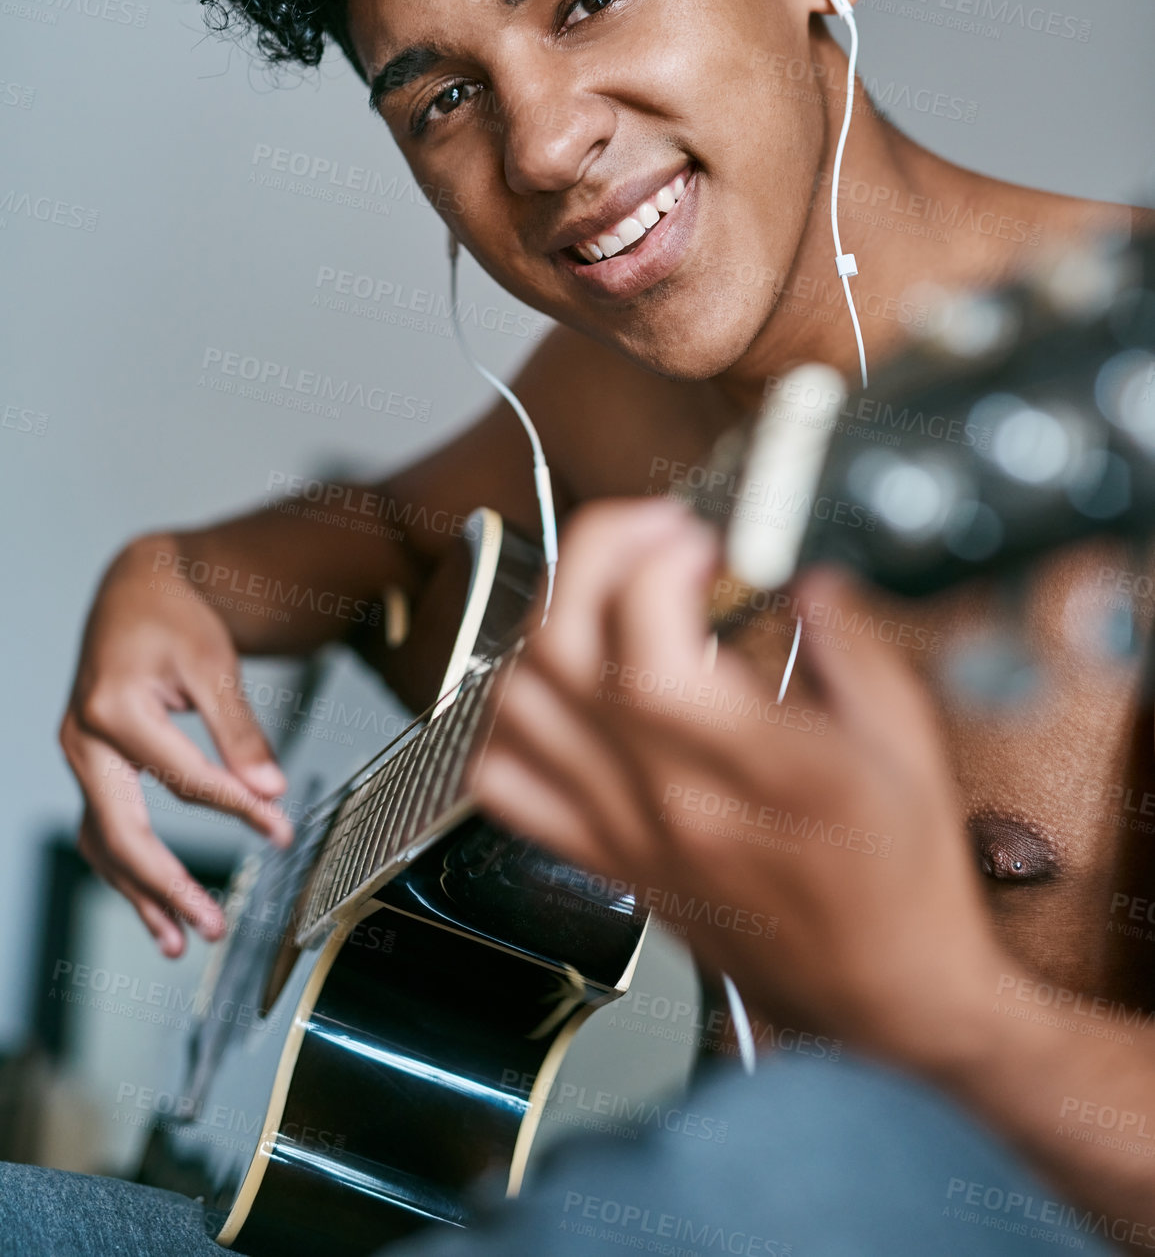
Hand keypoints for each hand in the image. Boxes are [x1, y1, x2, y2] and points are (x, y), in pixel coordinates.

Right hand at [60, 532, 292, 955]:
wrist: (134, 588)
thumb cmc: (174, 619)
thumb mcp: (215, 663)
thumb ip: (239, 730)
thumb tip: (271, 790)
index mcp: (115, 710)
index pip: (185, 781)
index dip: (238, 810)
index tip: (282, 831)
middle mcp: (84, 740)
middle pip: (124, 833)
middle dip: (168, 887)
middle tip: (214, 926)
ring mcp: (80, 755)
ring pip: (102, 841)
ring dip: (139, 894)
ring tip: (178, 941)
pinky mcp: (89, 762)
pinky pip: (101, 827)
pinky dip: (126, 868)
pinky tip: (154, 901)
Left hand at [475, 498, 1010, 1072]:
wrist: (882, 1003)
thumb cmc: (903, 883)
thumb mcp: (908, 742)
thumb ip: (852, 641)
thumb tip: (805, 572)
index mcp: (754, 768)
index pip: (648, 648)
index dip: (655, 563)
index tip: (698, 539)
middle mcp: (670, 798)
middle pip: (562, 652)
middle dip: (593, 555)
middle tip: (649, 535)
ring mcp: (624, 830)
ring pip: (516, 705)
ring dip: (549, 623)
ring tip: (609, 596)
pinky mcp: (605, 857)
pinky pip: (504, 781)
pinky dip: (510, 718)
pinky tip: (563, 686)